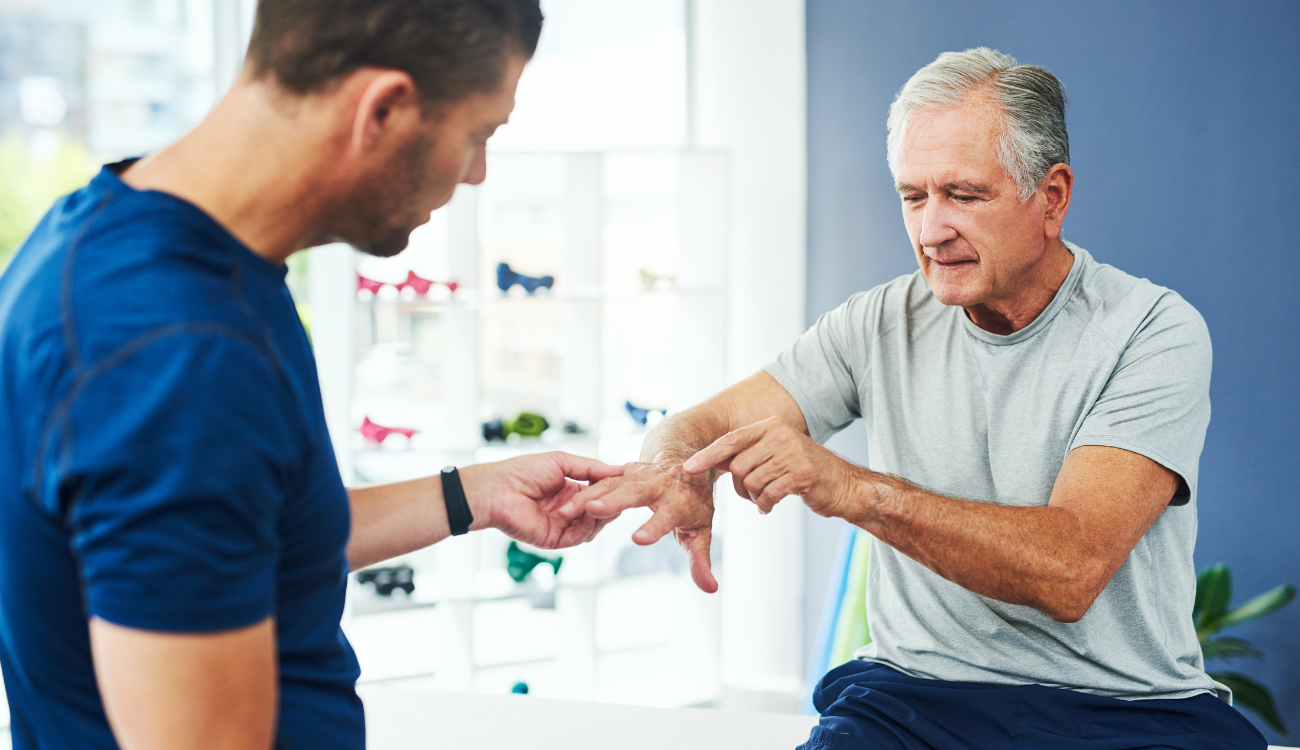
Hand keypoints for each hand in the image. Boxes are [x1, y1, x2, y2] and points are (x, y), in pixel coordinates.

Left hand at [462, 452, 624, 549]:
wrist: (498, 489)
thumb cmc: (522, 471)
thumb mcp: (561, 462)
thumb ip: (590, 467)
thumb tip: (618, 469)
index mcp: (570, 490)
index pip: (600, 493)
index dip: (612, 489)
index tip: (626, 481)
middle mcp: (569, 509)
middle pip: (600, 511)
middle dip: (610, 503)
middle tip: (619, 494)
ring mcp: (562, 525)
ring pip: (593, 526)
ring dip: (599, 514)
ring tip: (600, 502)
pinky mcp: (555, 539)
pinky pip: (579, 537)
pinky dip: (587, 527)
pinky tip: (587, 513)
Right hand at [561, 458, 718, 592]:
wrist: (688, 464)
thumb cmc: (694, 503)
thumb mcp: (701, 532)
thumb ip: (701, 561)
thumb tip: (710, 588)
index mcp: (680, 501)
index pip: (667, 516)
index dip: (654, 528)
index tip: (638, 540)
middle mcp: (660, 484)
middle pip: (636, 492)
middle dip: (614, 500)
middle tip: (594, 510)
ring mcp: (642, 475)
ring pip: (613, 483)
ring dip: (590, 495)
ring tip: (569, 509)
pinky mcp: (626, 470)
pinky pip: (603, 479)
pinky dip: (585, 490)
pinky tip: (567, 502)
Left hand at [683, 417, 861, 519]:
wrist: (846, 487)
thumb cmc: (805, 473)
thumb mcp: (776, 455)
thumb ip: (749, 454)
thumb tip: (712, 460)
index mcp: (771, 425)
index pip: (731, 440)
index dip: (708, 456)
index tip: (688, 468)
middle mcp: (781, 434)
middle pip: (738, 466)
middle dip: (739, 487)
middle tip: (753, 495)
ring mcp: (793, 452)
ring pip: (751, 482)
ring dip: (754, 498)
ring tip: (766, 499)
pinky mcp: (802, 473)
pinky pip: (768, 494)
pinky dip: (765, 505)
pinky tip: (771, 506)